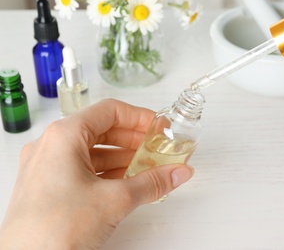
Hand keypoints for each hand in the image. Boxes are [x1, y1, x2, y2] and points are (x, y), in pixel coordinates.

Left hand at [0, 99, 193, 248]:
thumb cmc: (55, 229)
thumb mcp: (115, 200)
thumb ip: (152, 183)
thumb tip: (177, 173)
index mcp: (64, 136)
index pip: (110, 111)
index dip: (139, 117)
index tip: (159, 127)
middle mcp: (52, 146)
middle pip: (102, 130)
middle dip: (133, 139)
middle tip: (157, 148)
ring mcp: (48, 166)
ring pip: (93, 151)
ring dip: (123, 157)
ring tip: (148, 166)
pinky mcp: (49, 186)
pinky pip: (83, 169)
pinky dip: (107, 172)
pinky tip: (127, 181)